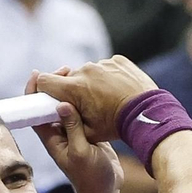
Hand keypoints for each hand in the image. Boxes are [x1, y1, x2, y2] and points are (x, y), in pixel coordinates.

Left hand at [28, 69, 122, 192]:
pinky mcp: (88, 133)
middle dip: (55, 85)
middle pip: (51, 104)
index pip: (35, 112)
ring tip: (78, 72)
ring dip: (71, 89)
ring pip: (68, 105)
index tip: (37, 74)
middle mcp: (60, 134)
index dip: (33, 92)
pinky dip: (85, 99)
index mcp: (52, 139)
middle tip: (66, 68)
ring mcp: (74, 133)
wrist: (106, 192)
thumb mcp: (81, 152)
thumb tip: (61, 104)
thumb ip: (72, 128)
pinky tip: (92, 88)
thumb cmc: (92, 177)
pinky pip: (82, 112)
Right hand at [33, 56, 157, 144]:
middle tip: (85, 104)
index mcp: (74, 88)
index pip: (44, 80)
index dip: (43, 89)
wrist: (148, 112)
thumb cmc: (116, 125)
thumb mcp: (88, 132)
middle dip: (71, 89)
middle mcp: (86, 71)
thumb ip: (67, 121)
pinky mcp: (117, 60)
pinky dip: (107, 78)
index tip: (49, 97)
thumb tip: (56, 110)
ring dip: (90, 83)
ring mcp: (103, 63)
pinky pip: (105, 68)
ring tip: (105, 99)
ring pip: (87, 72)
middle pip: (68, 77)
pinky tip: (117, 91)